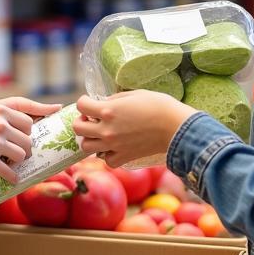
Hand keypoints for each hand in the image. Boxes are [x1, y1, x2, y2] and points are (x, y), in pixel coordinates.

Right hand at [0, 97, 61, 182]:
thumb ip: (8, 110)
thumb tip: (50, 108)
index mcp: (0, 108)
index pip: (29, 117)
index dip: (36, 125)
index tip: (51, 122)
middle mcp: (0, 123)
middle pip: (28, 138)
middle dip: (25, 147)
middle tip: (15, 151)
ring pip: (23, 154)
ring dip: (19, 161)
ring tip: (10, 162)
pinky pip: (10, 171)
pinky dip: (12, 177)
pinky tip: (10, 178)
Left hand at [73, 92, 193, 168]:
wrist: (176, 127)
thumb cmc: (158, 105)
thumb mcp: (133, 94)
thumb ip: (114, 99)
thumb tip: (104, 103)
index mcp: (108, 110)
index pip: (80, 105)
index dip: (84, 102)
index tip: (91, 103)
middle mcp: (106, 130)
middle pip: (77, 129)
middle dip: (82, 122)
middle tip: (93, 119)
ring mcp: (114, 146)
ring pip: (86, 147)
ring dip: (91, 139)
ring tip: (101, 134)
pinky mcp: (124, 157)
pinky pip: (106, 160)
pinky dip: (107, 155)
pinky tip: (115, 147)